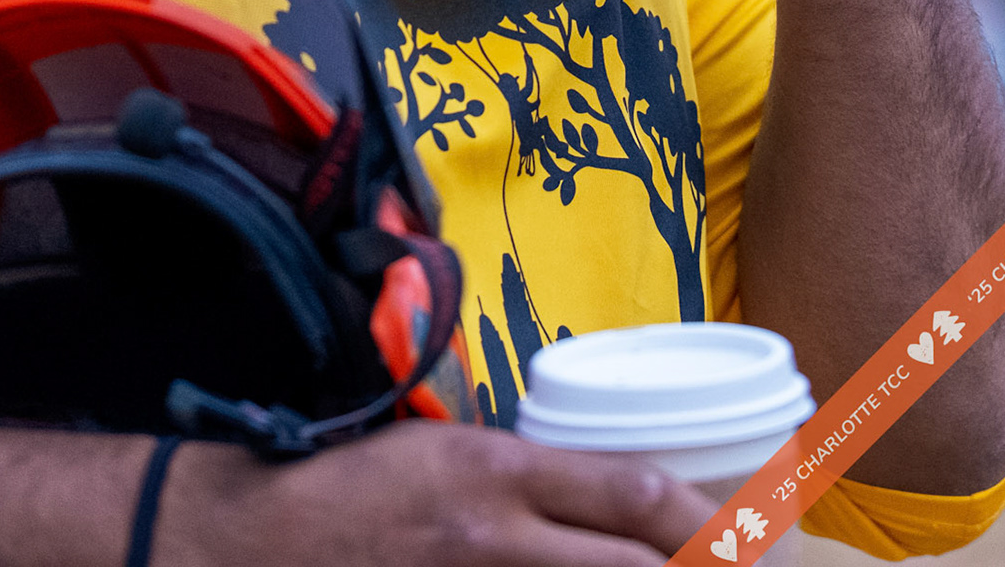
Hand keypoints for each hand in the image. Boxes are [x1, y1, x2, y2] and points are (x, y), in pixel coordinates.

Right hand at [172, 421, 713, 566]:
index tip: (740, 528)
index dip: (702, 519)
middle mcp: (497, 536)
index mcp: (493, 467)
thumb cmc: (357, 484)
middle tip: (735, 566)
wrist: (264, 541)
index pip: (632, 492)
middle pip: (635, 565)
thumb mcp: (442, 449)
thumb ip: (522, 474)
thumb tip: (617, 498)